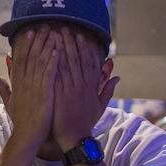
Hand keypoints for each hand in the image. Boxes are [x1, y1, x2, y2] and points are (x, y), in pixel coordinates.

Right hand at [0, 27, 57, 148]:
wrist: (27, 136)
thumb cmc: (21, 121)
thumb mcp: (9, 102)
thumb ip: (4, 88)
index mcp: (16, 83)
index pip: (19, 59)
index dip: (24, 44)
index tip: (28, 31)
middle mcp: (23, 82)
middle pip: (29, 55)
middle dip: (36, 39)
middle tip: (43, 25)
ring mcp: (33, 87)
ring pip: (39, 61)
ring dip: (46, 45)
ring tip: (53, 32)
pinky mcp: (44, 93)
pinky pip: (49, 73)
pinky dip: (53, 60)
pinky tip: (58, 49)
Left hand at [51, 28, 119, 149]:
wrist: (74, 138)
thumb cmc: (85, 123)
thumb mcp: (100, 106)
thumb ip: (107, 89)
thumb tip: (118, 76)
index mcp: (91, 87)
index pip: (89, 62)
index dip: (85, 47)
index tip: (81, 35)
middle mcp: (81, 85)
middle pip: (77, 59)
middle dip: (71, 42)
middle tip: (65, 28)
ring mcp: (69, 89)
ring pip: (66, 64)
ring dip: (60, 47)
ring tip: (55, 34)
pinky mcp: (58, 94)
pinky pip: (55, 75)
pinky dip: (52, 62)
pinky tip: (47, 51)